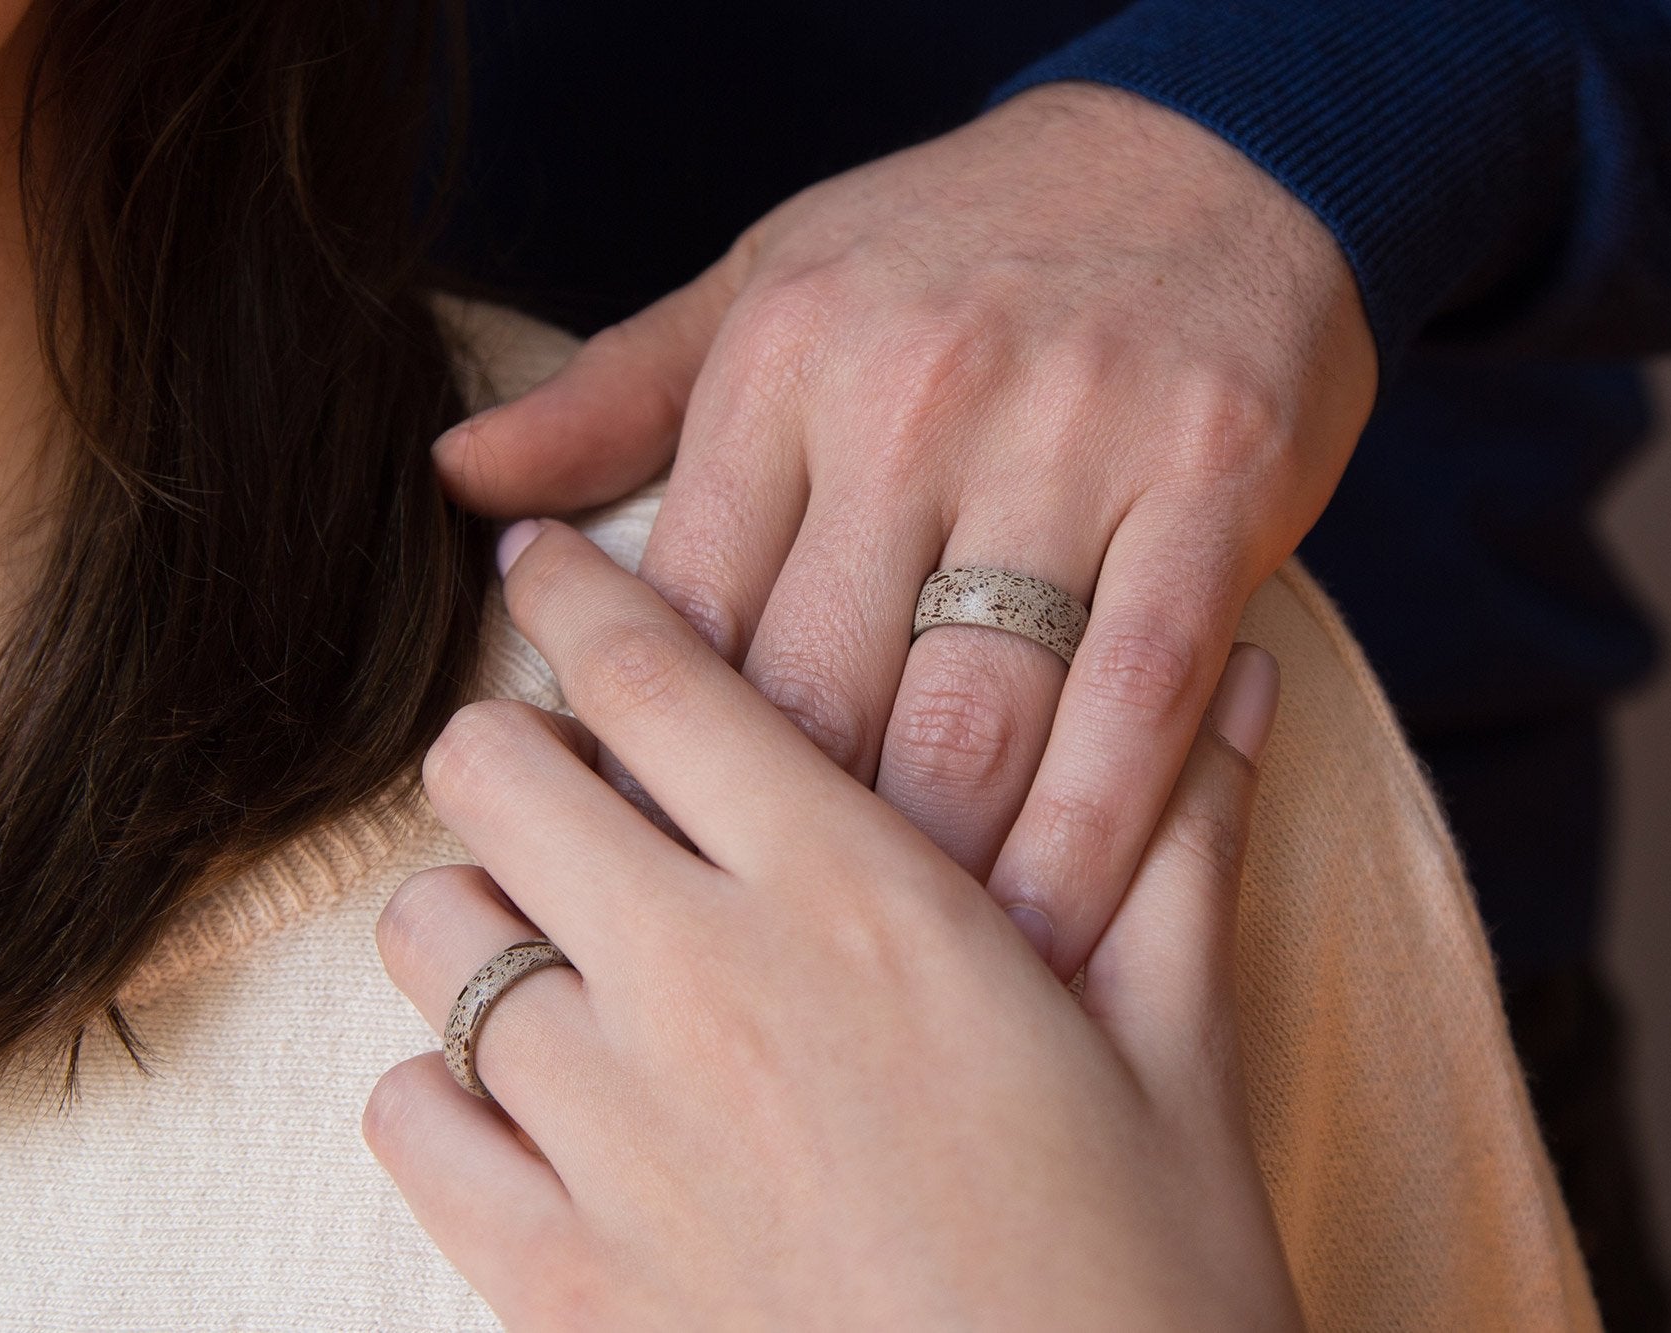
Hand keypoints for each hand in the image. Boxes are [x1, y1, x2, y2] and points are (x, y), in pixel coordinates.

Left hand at [365, 520, 1299, 1329]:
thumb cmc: (1150, 1287)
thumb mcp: (1182, 1057)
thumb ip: (1176, 847)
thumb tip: (1237, 683)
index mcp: (861, 904)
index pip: (654, 678)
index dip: (576, 593)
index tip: (543, 566)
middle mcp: (705, 991)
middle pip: (491, 775)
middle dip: (511, 751)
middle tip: (572, 785)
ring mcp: (608, 1140)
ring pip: (426, 933)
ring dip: (475, 915)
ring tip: (558, 949)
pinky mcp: (550, 1279)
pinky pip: (404, 1117)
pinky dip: (439, 1088)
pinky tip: (532, 1109)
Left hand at [434, 83, 1373, 976]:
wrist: (1213, 147)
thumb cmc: (960, 241)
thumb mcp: (769, 282)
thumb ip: (616, 397)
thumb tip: (457, 483)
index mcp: (779, 366)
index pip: (680, 619)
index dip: (638, 785)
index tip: (624, 913)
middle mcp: (907, 401)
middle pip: (804, 693)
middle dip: (753, 874)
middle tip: (720, 1020)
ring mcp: (1069, 444)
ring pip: (965, 714)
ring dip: (913, 892)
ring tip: (865, 1042)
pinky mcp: (1214, 489)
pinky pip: (1134, 698)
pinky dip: (1092, 837)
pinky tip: (1040, 947)